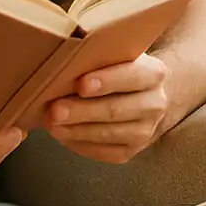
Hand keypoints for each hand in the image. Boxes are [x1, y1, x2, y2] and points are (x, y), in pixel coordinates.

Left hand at [44, 53, 168, 163]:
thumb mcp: (115, 53)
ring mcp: (145, 131)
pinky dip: (79, 144)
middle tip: (54, 110)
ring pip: (107, 134)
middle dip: (82, 111)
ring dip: (76, 130)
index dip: (107, 81)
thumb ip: (97, 53)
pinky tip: (62, 134)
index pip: (132, 76)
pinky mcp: (131, 151)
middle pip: (115, 110)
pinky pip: (103, 152)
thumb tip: (67, 55)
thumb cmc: (118, 68)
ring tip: (51, 124)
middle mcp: (155, 104)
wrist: (141, 94)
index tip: (81, 85)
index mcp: (154, 74)